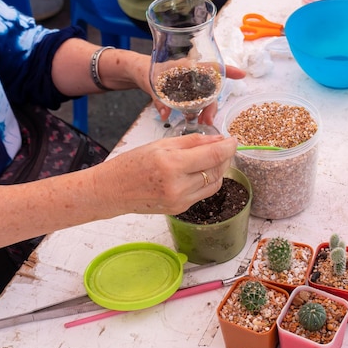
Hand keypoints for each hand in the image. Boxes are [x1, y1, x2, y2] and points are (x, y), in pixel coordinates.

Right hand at [98, 134, 237, 215]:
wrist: (112, 190)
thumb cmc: (132, 164)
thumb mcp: (161, 145)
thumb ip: (192, 142)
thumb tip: (217, 140)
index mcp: (173, 165)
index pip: (213, 156)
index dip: (228, 147)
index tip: (234, 139)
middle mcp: (179, 186)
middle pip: (217, 170)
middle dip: (225, 157)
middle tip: (224, 146)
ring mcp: (180, 200)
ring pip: (214, 183)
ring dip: (218, 169)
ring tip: (213, 157)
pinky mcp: (180, 209)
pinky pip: (203, 193)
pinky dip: (207, 180)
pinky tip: (201, 171)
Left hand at [154, 65, 245, 123]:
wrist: (138, 71)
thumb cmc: (145, 70)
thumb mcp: (149, 82)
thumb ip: (158, 98)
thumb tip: (164, 113)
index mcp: (186, 66)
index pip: (210, 66)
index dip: (228, 70)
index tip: (241, 74)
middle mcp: (192, 74)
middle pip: (210, 88)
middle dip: (212, 104)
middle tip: (207, 120)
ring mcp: (190, 83)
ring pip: (205, 97)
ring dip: (206, 110)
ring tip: (202, 122)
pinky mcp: (186, 91)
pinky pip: (197, 101)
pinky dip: (199, 111)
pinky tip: (196, 119)